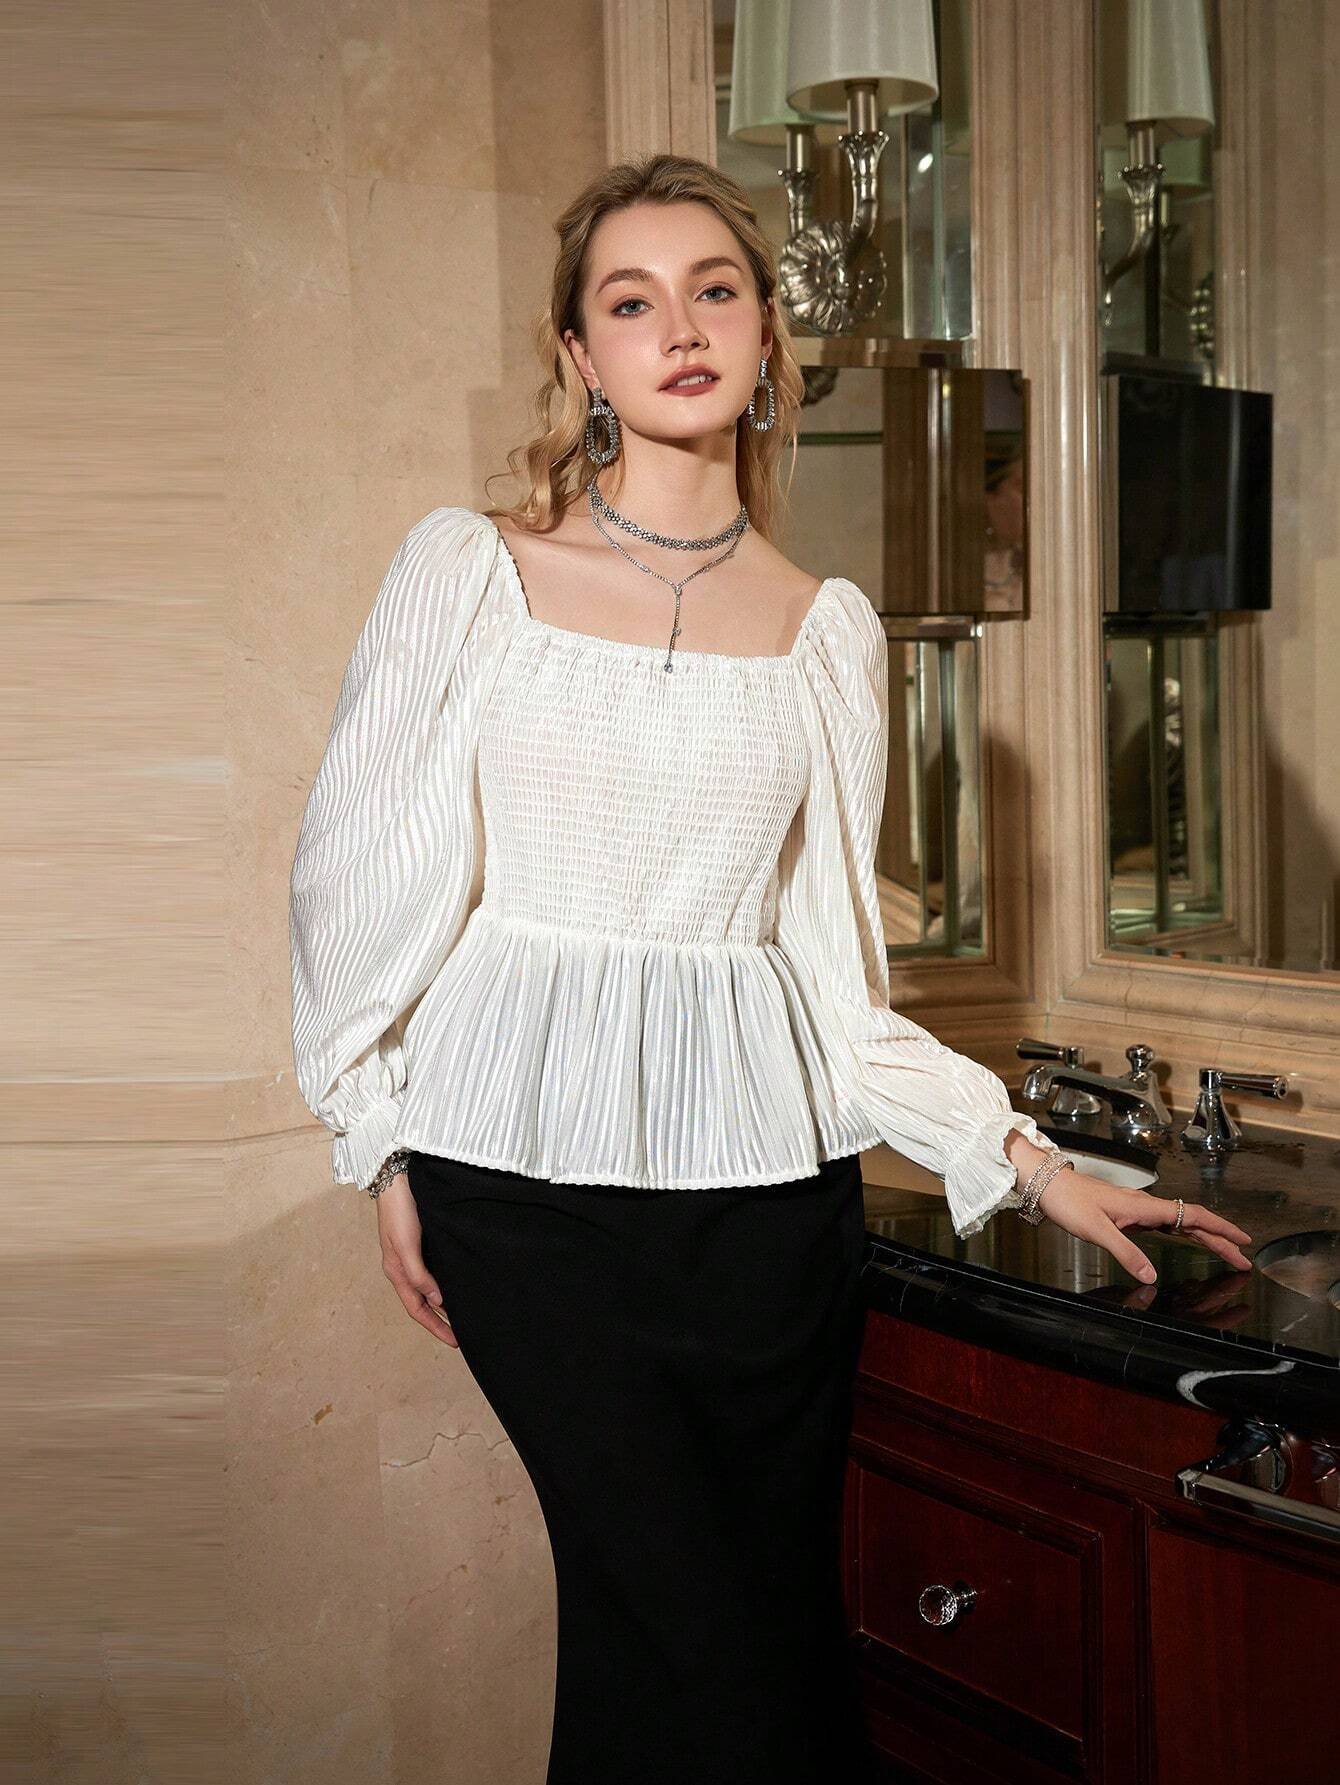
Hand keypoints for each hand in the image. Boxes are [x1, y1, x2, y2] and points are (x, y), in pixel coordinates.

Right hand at [375, 1173, 458, 1346]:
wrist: (396, 1176)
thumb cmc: (399, 1209)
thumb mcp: (406, 1244)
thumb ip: (419, 1273)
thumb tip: (437, 1300)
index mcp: (397, 1271)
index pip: (417, 1309)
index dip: (436, 1327)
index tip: (456, 1342)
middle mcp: (404, 1267)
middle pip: (423, 1303)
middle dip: (441, 1321)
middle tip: (463, 1335)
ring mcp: (412, 1255)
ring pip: (429, 1288)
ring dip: (443, 1303)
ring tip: (464, 1315)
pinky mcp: (421, 1242)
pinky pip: (434, 1271)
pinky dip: (444, 1283)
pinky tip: (457, 1284)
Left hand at [1036, 1168, 1254, 1286]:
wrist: (1048, 1184)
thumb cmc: (1069, 1203)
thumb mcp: (1096, 1231)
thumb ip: (1125, 1253)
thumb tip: (1151, 1278)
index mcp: (1144, 1207)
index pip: (1192, 1216)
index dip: (1220, 1229)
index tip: (1244, 1242)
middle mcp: (1146, 1206)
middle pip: (1193, 1222)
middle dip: (1221, 1239)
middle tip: (1244, 1259)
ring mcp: (1138, 1209)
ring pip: (1181, 1223)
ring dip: (1205, 1237)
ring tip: (1226, 1253)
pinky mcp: (1128, 1214)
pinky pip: (1165, 1224)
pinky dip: (1183, 1234)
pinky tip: (1187, 1240)